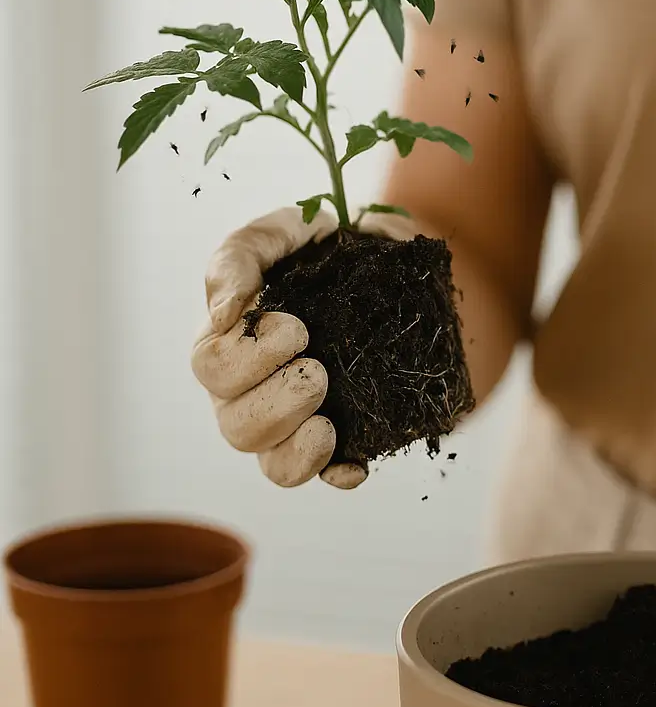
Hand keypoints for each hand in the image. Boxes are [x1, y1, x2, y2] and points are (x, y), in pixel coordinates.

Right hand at [190, 206, 416, 487]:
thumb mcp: (283, 231)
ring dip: (301, 445)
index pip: (211, 369)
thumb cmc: (324, 248)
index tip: (298, 326)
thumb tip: (224, 313)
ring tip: (328, 419)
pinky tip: (356, 466)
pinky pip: (324, 476)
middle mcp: (249, 392)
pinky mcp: (336, 438)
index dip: (251, 357)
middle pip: (236, 428)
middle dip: (280, 401)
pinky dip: (337, 474)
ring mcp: (291, 421)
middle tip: (319, 368)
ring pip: (273, 465)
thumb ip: (240, 257)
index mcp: (228, 343)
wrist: (393, 266)